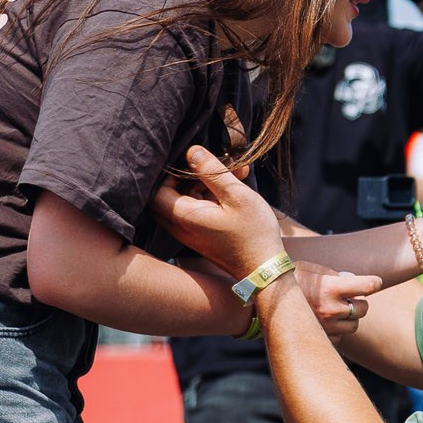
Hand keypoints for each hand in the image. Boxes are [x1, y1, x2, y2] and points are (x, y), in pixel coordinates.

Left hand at [156, 145, 282, 276]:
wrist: (264, 271)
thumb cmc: (253, 234)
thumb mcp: (236, 195)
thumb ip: (212, 172)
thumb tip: (192, 151)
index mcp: (185, 216)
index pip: (158, 189)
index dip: (172, 172)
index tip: (195, 163)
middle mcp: (181, 228)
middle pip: (167, 196)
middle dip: (186, 177)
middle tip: (209, 169)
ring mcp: (190, 235)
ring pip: (185, 202)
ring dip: (205, 186)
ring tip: (235, 173)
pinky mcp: (201, 239)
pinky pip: (196, 213)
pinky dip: (210, 199)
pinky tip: (234, 190)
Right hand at [290, 264, 384, 337]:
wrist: (265, 299)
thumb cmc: (289, 279)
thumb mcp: (311, 269)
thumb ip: (334, 275)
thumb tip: (352, 280)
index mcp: (331, 288)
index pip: (367, 287)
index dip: (374, 283)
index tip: (374, 282)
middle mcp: (331, 309)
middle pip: (363, 309)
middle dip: (360, 302)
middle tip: (352, 298)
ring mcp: (326, 326)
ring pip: (354, 326)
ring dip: (350, 318)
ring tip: (338, 310)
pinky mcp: (320, 338)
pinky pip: (340, 338)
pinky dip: (338, 331)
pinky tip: (328, 322)